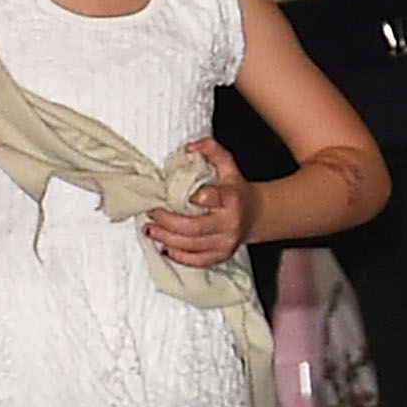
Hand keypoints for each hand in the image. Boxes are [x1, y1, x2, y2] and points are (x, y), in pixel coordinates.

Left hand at [144, 137, 251, 270]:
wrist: (257, 215)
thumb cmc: (236, 189)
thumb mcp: (228, 167)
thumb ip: (213, 151)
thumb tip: (191, 146)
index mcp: (231, 199)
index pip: (210, 198)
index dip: (192, 197)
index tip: (170, 193)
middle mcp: (230, 223)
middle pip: (193, 227)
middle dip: (167, 222)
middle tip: (150, 214)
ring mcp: (226, 242)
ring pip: (191, 245)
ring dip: (166, 238)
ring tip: (150, 229)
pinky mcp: (222, 255)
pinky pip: (197, 261)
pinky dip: (178, 255)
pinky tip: (164, 246)